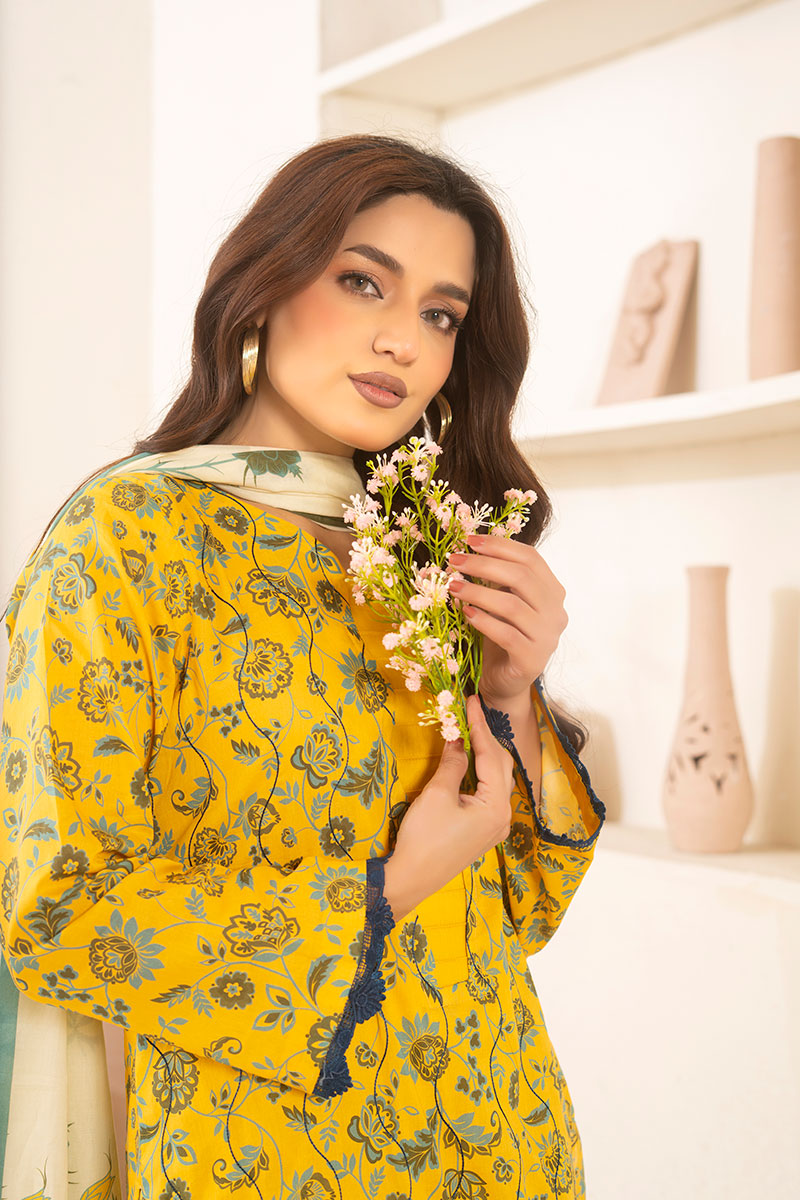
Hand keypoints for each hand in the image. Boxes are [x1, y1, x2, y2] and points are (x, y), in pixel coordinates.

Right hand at [383, 694, 513, 921]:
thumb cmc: (423, 838)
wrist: (410, 879)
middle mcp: (503, 816)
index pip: (491, 756)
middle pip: (500, 767)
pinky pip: (488, 795)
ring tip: (468, 731)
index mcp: (496, 806)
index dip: (479, 726)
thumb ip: (453, 763)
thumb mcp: (437, 794)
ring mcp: (495, 827)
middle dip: (484, 738)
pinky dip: (479, 774)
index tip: (470, 701)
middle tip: (468, 712)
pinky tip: (467, 762)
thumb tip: (457, 738)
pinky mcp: (483, 832)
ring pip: (495, 780)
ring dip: (483, 755)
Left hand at [448, 533, 568, 709]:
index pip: (531, 558)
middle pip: (522, 577)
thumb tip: (468, 548)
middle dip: (484, 564)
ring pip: (512, 606)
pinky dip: (483, 621)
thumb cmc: (501, 635)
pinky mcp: (532, 660)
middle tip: (454, 560)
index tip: (469, 540)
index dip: (500, 545)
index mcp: (553, 592)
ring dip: (478, 592)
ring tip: (452, 586)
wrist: (505, 681)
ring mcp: (548, 637)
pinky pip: (506, 634)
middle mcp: (556, 612)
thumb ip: (497, 578)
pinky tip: (465, 613)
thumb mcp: (501, 601)